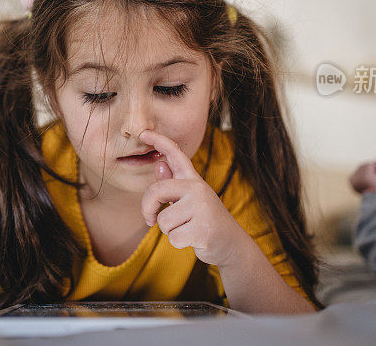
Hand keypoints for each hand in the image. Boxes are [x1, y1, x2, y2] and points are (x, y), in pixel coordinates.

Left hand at [139, 129, 251, 267]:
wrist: (231, 244)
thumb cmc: (204, 220)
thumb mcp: (189, 199)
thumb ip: (173, 184)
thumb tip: (159, 165)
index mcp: (193, 180)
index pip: (176, 154)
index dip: (160, 141)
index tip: (144, 132)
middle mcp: (198, 188)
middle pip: (157, 191)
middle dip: (147, 208)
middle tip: (149, 219)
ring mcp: (202, 207)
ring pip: (163, 220)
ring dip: (169, 231)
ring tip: (186, 229)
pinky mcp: (203, 228)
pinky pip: (173, 237)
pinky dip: (178, 243)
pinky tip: (192, 239)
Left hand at [349, 160, 375, 193]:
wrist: (375, 198)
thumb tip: (374, 160)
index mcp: (366, 176)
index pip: (371, 164)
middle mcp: (357, 177)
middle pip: (364, 166)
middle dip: (370, 170)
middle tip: (373, 178)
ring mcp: (353, 179)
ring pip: (359, 168)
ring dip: (365, 171)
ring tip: (369, 180)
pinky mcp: (351, 181)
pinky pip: (355, 172)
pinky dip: (360, 174)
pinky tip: (364, 180)